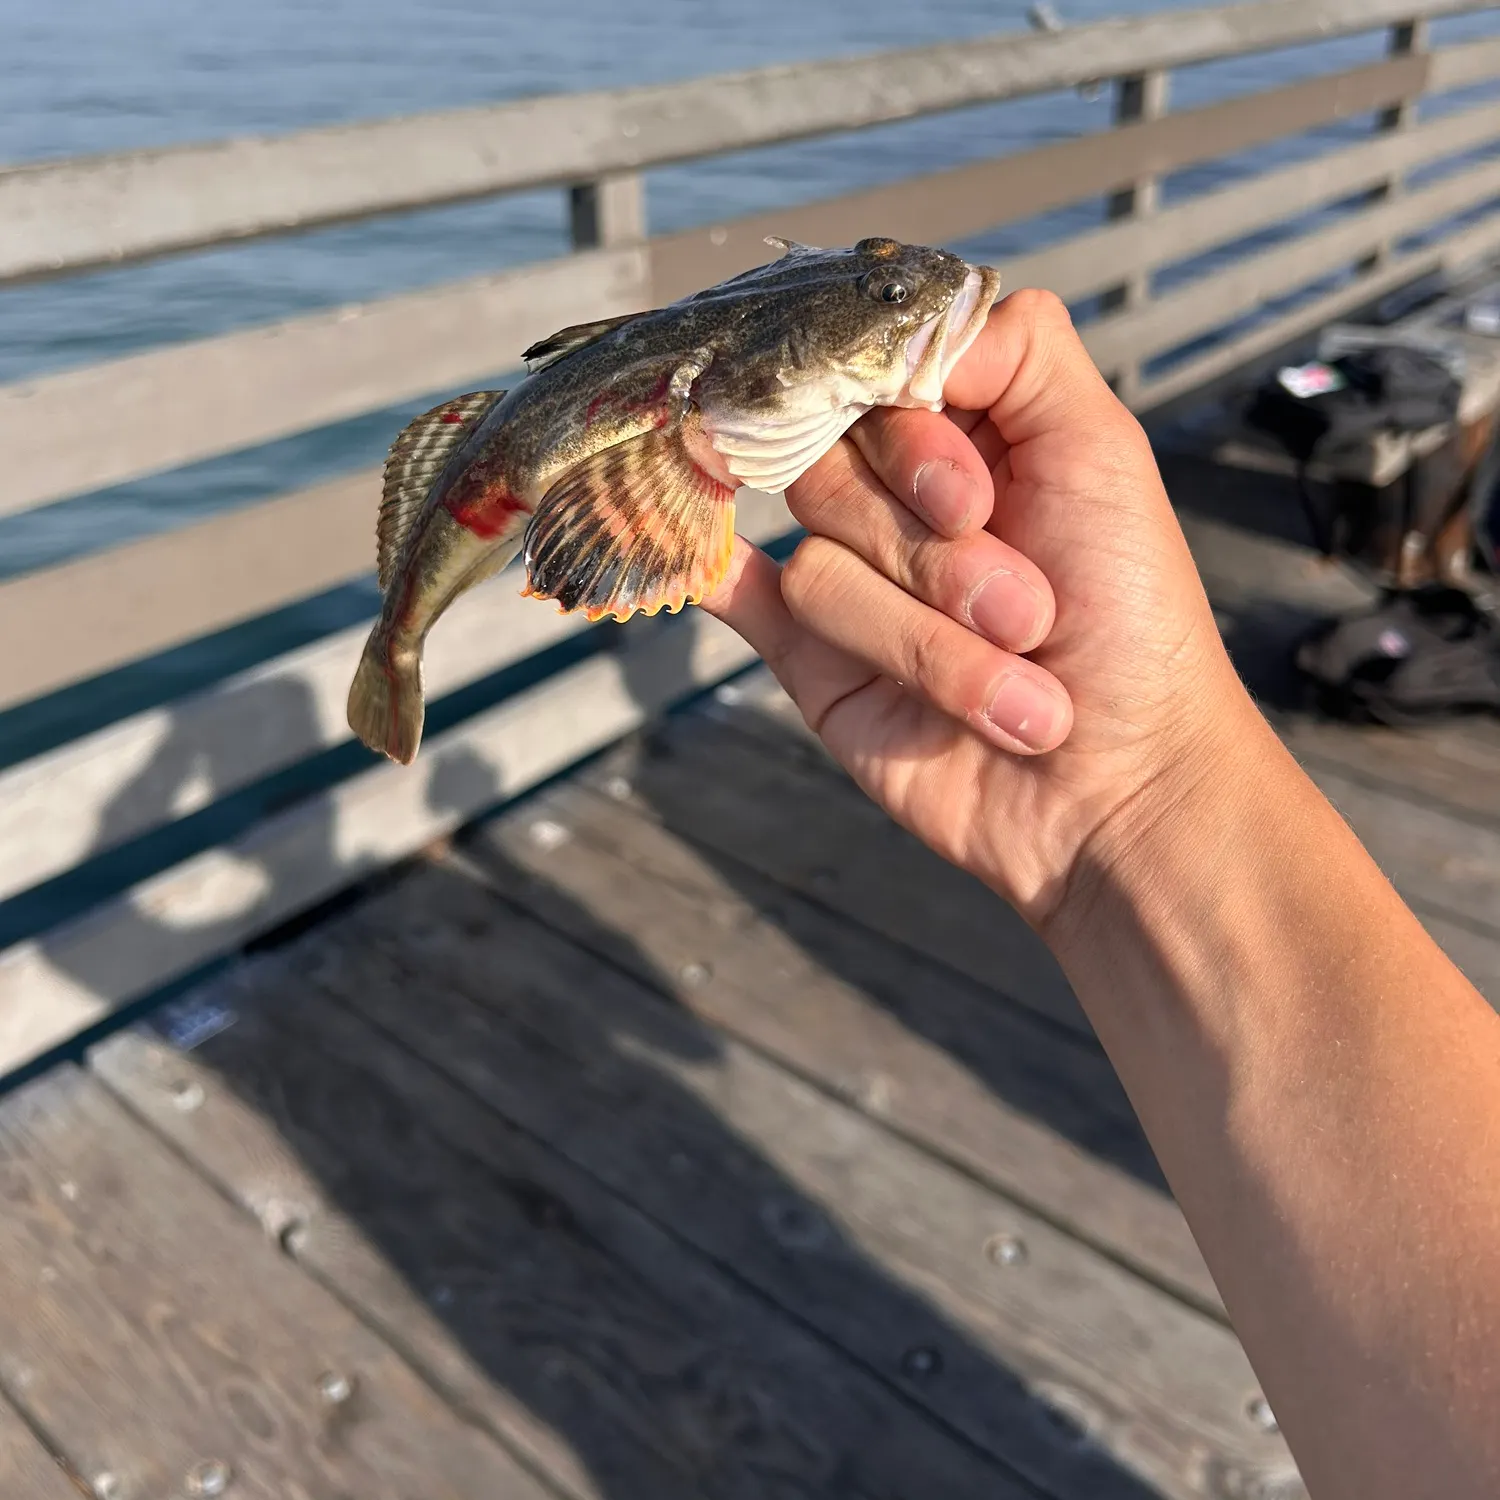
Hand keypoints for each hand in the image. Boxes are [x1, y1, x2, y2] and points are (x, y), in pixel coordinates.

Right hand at [703, 289, 1259, 927]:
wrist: (1118, 789)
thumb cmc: (1135, 624)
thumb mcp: (1102, 452)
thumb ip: (1017, 347)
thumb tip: (907, 309)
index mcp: (964, 434)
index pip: (872, 381)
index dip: (915, 442)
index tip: (978, 502)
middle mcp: (896, 498)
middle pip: (832, 468)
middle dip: (937, 556)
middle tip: (1026, 612)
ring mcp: (851, 577)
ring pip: (819, 566)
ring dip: (927, 643)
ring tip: (1013, 685)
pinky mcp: (807, 656)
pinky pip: (735, 595)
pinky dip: (704, 570)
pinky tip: (699, 559)